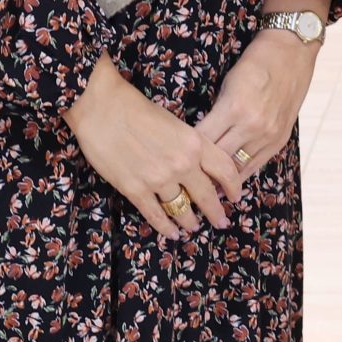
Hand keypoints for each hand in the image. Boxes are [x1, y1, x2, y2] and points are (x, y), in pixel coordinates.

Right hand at [63, 56, 241, 239]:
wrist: (104, 108)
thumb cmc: (138, 109)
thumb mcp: (175, 123)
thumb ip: (189, 145)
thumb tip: (198, 166)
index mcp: (195, 142)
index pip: (225, 170)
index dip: (234, 186)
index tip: (236, 197)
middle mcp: (182, 163)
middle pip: (206, 195)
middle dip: (216, 212)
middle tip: (221, 222)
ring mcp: (159, 179)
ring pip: (182, 209)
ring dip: (189, 221)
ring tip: (193, 227)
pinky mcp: (135, 190)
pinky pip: (155, 215)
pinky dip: (165, 227)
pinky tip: (171, 233)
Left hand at [193, 27, 317, 183]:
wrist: (293, 52)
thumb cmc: (256, 62)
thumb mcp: (229, 83)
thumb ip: (217, 111)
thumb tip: (200, 136)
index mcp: (234, 108)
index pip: (203, 141)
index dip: (188, 152)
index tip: (176, 159)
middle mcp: (252, 126)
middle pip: (218, 159)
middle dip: (201, 170)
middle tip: (185, 178)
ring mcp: (268, 135)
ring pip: (237, 168)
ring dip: (219, 178)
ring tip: (202, 189)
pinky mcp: (280, 140)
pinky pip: (256, 166)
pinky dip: (240, 176)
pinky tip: (227, 185)